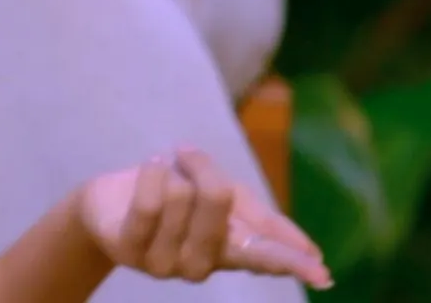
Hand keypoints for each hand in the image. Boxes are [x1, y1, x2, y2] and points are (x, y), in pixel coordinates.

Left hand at [79, 148, 330, 288]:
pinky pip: (148, 206)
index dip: (292, 262)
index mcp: (230, 250)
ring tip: (160, 176)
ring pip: (179, 197)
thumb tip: (310, 250)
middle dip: (201, 166)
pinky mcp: (129, 250)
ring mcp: (164, 264)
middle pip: (217, 200)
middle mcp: (200, 265)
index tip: (322, 273)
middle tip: (187, 157)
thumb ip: (261, 220)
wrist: (108, 199)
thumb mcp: (224, 200)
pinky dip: (150, 176)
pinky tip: (150, 167)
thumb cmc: (175, 195)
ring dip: (170, 172)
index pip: (266, 258)